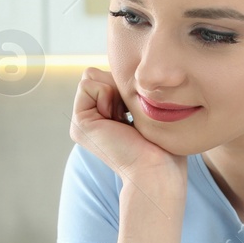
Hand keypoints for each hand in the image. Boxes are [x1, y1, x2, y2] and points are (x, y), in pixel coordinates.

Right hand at [70, 67, 185, 187]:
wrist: (157, 170)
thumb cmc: (164, 146)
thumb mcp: (148, 109)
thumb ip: (131, 91)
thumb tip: (123, 72)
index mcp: (106, 118)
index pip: (108, 76)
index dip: (126, 83)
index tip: (139, 110)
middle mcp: (91, 120)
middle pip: (98, 73)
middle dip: (119, 85)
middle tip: (131, 114)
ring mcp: (83, 122)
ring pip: (90, 76)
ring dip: (114, 90)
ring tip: (125, 117)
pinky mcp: (80, 123)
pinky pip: (87, 83)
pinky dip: (107, 93)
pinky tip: (118, 118)